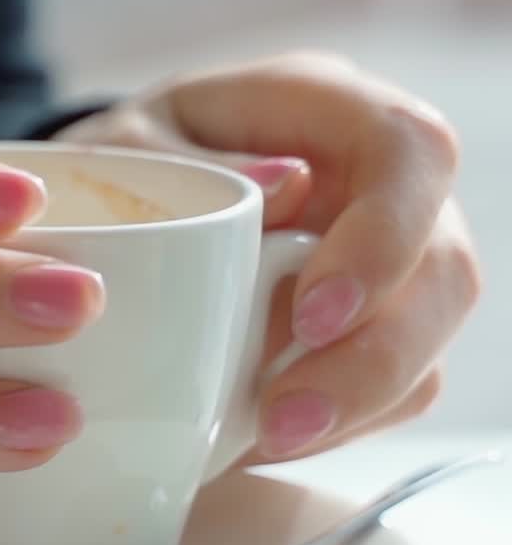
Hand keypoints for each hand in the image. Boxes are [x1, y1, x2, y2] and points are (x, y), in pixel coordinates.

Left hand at [56, 52, 479, 460]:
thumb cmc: (120, 163)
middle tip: (282, 416)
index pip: (409, 150)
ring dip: (359, 401)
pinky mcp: (368, 320)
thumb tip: (287, 187)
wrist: (105, 204)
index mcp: (325, 105)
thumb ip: (185, 160)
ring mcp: (384, 253)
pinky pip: (392, 380)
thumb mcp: (122, 147)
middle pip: (440, 265)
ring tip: (267, 438)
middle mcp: (375, 178)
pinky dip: (341, 419)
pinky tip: (269, 436)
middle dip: (372, 356)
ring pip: (428, 335)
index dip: (383, 238)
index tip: (310, 315)